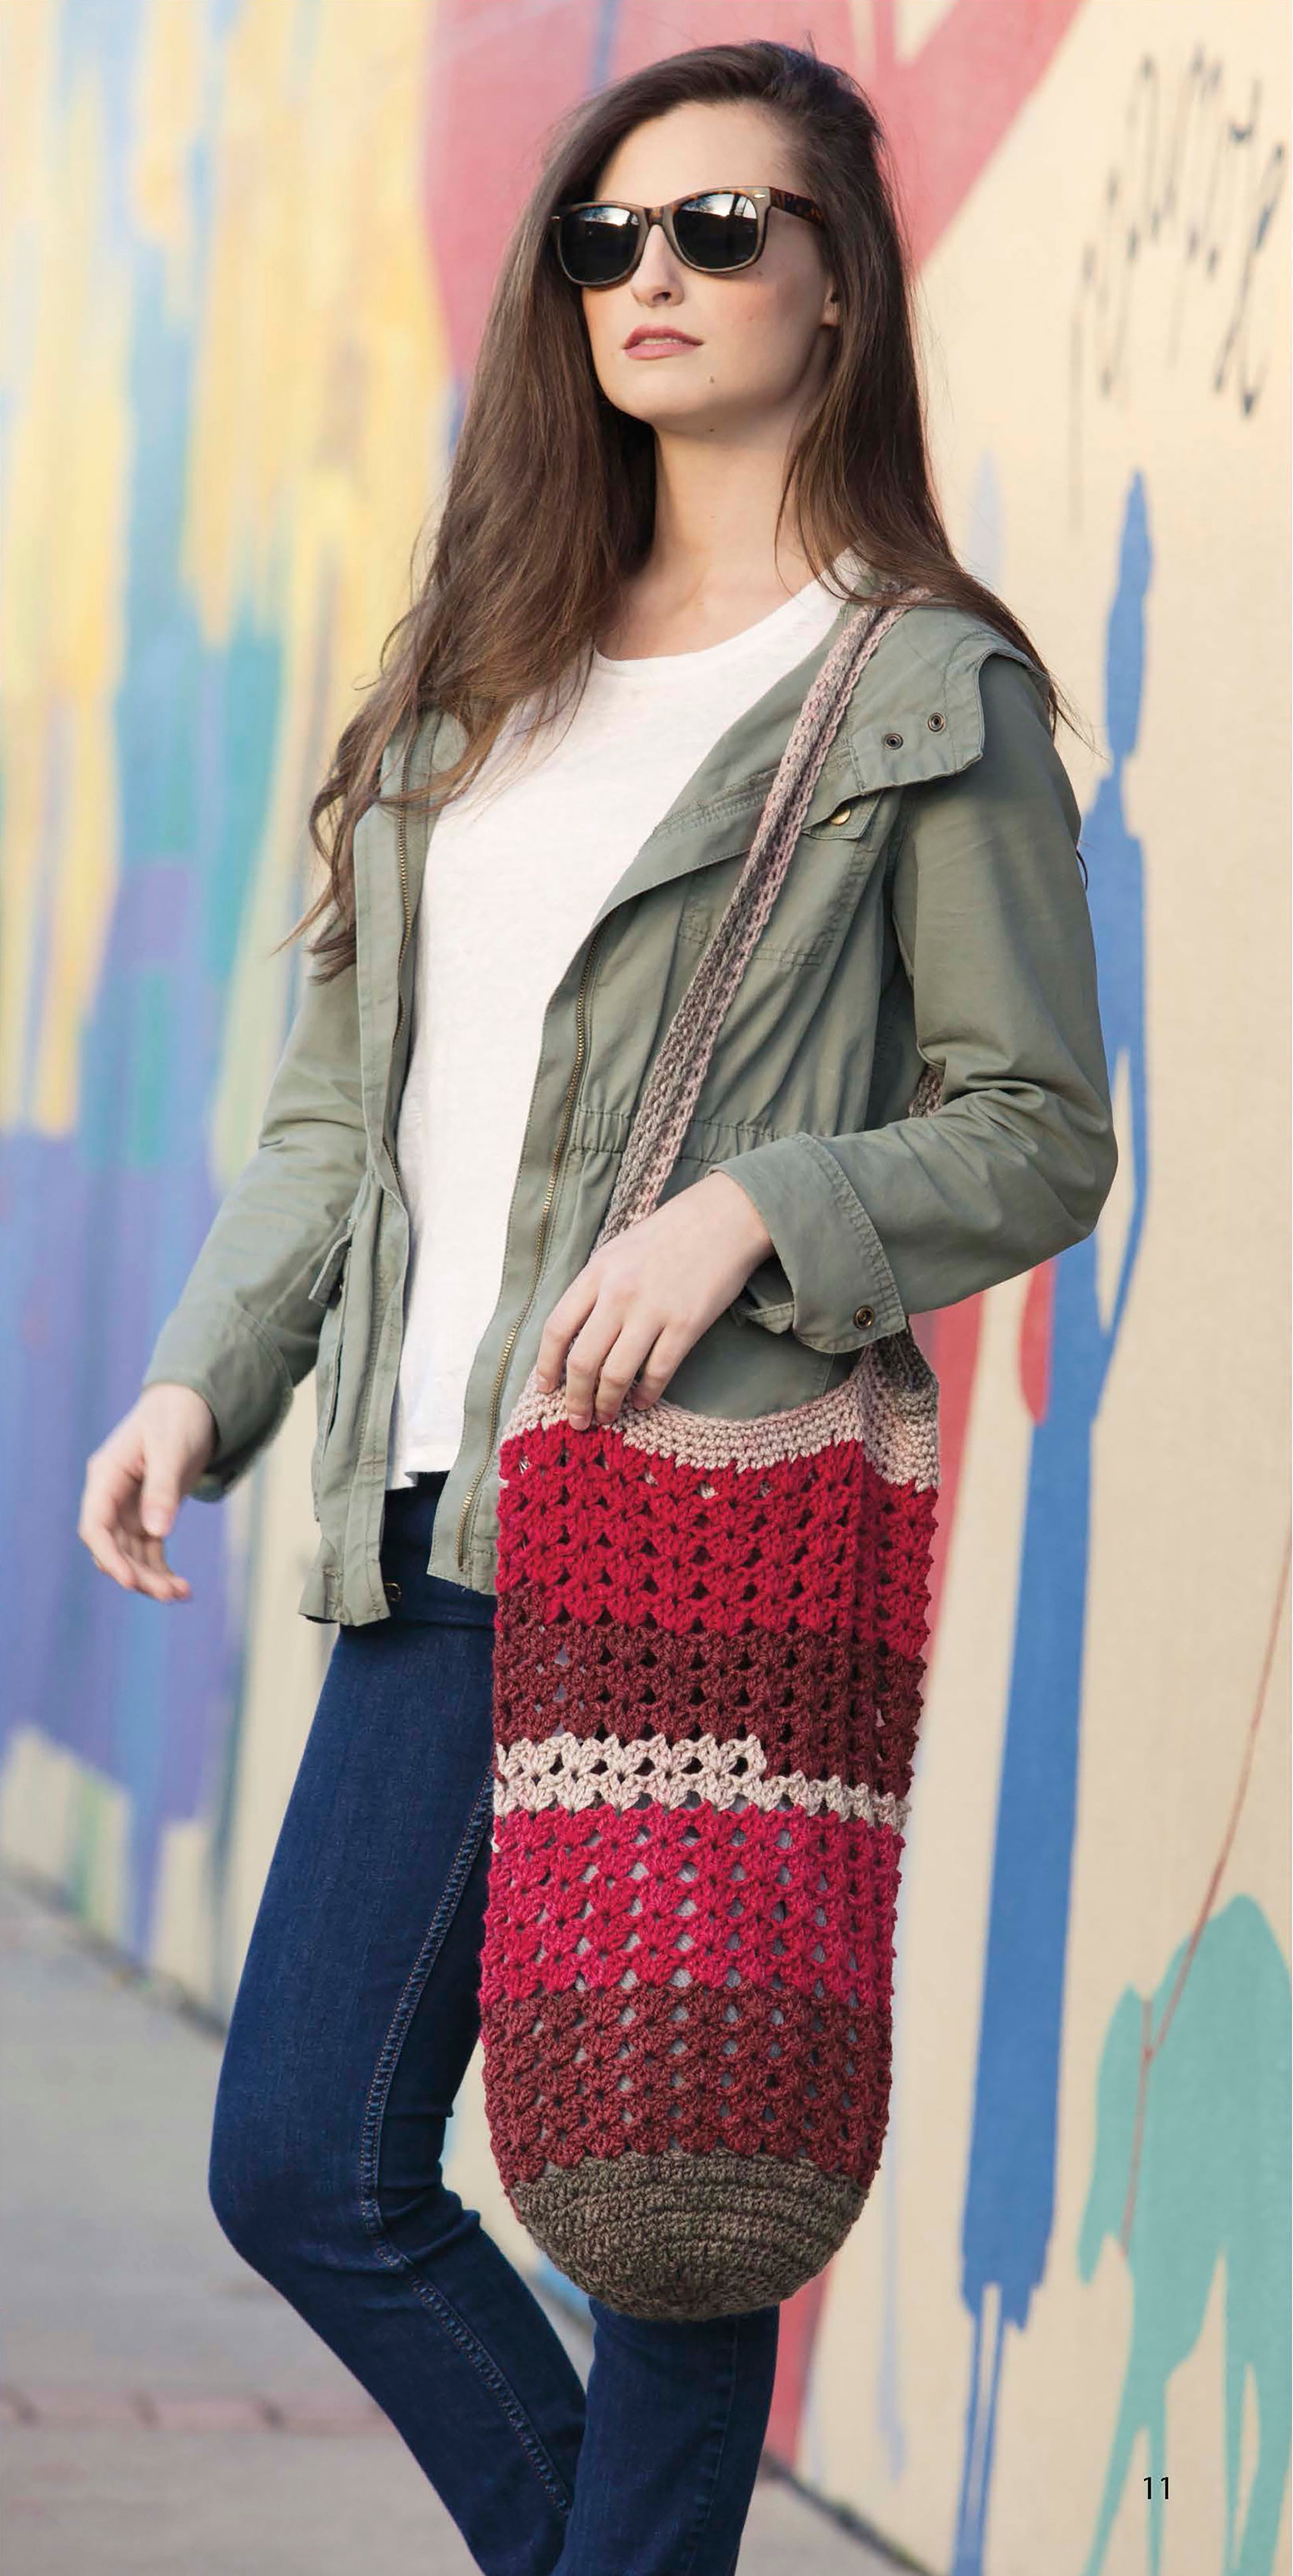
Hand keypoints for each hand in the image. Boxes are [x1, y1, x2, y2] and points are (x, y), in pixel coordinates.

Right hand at [77, 1384, 217, 1601]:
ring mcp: (129, 1508)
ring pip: (131, 1556)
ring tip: (181, 1594)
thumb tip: (157, 1532)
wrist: (192, 1404)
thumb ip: (163, 1490)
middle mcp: (112, 1497)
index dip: (108, 1557)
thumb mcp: (171, 1449)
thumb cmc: (177, 1417)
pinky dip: (163, 1570)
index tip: (129, 1582)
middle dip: (136, 1574)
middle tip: (168, 1593)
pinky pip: (150, 1551)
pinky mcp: (149, 1515)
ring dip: (152, 1578)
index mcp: (106, 1477)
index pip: (95, 1526)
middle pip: (113, 1548)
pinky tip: (182, 1589)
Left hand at [533, 1171, 773, 1428]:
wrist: (723, 1218)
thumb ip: (595, 1287)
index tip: (545, 1389)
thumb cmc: (670, 1234)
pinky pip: (658, 1372)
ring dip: (607, 1403)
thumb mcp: (618, 1250)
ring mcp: (652, 1310)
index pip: (557, 1328)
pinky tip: (642, 1402)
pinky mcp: (685, 1325)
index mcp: (596, 1273)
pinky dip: (646, 1394)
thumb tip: (576, 1333)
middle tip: (576, 1419)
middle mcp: (618, 1294)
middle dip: (575, 1398)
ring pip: (616, 1374)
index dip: (545, 1366)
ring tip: (606, 1416)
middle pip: (582, 1361)